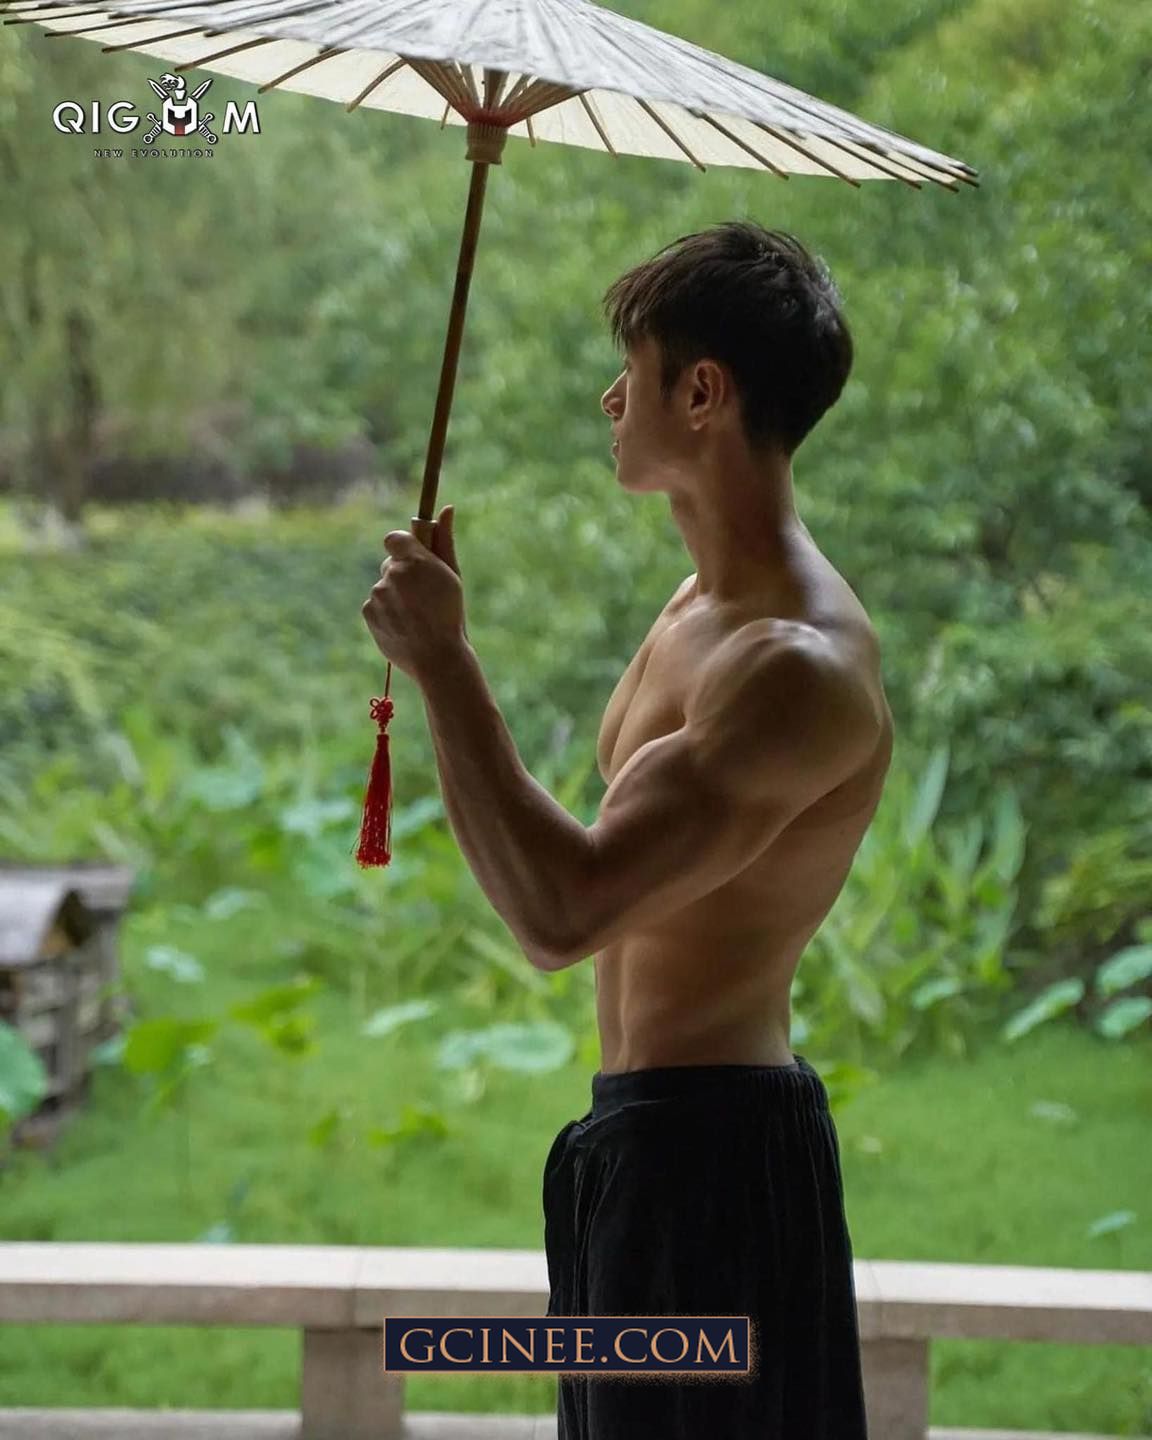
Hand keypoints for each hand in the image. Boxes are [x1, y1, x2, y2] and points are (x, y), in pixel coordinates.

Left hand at [361, 504, 467, 681]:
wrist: (438, 659)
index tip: (412, 560)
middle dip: (403, 576)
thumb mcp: (452, 576)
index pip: (394, 539)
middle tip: (422, 597)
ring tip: (416, 618)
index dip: (403, 548)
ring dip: (396, 597)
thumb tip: (446, 508)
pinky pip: (375, 606)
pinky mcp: (368, 612)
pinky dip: (386, 613)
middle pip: (390, 565)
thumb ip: (444, 540)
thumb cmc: (450, 615)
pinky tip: (404, 627)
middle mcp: (392, 573)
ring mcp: (378, 593)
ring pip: (384, 587)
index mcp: (415, 560)